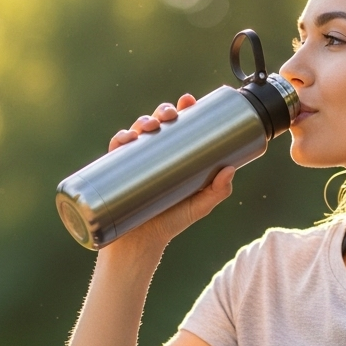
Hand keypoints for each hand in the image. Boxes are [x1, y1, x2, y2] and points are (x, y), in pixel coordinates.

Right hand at [100, 94, 234, 259]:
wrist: (142, 244)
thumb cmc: (172, 222)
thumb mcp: (200, 205)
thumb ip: (218, 191)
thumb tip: (230, 169)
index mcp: (173, 156)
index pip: (178, 126)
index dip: (182, 108)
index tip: (189, 100)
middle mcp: (153, 154)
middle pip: (157, 123)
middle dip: (163, 111)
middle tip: (171, 114)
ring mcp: (134, 162)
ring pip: (136, 132)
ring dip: (143, 121)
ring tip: (151, 126)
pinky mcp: (115, 173)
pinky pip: (115, 151)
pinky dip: (120, 140)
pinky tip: (127, 138)